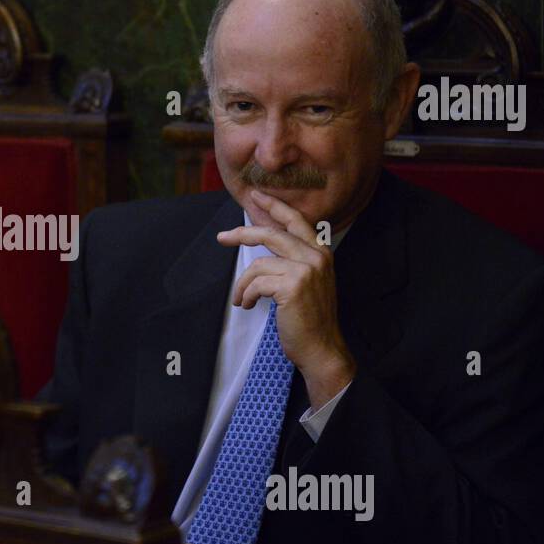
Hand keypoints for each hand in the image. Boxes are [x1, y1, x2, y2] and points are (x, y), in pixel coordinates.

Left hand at [216, 189, 355, 407]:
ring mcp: (305, 270)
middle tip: (222, 237)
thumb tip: (262, 245)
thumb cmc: (309, 318)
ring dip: (243, 284)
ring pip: (258, 265)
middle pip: (271, 234)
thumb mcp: (307, 282)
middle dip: (242, 234)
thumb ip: (292, 261)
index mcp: (320, 253)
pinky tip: (250, 306)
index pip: (295, 220)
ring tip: (242, 298)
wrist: (321, 348)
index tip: (256, 196)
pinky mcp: (292, 286)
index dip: (274, 207)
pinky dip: (247, 295)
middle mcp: (315, 257)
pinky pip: (256, 283)